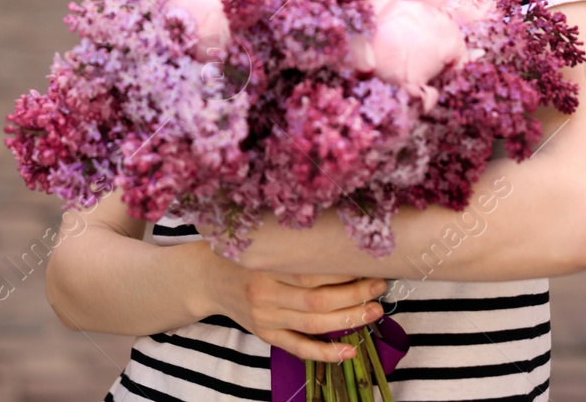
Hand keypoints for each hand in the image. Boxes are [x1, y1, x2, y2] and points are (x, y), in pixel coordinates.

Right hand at [206, 258, 387, 362]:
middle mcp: (265, 294)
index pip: (310, 272)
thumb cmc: (238, 252)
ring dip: (349, 318)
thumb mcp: (258, 240)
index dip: (342, 271)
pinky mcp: (266, 334)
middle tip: (379, 285)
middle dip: (354, 294)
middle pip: (317, 300)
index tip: (366, 261)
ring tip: (375, 310)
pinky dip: (325, 353)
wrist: (206, 278)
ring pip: (314, 324)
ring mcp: (266, 318)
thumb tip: (336, 232)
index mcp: (264, 266)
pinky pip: (299, 347)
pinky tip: (350, 350)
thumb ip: (289, 241)